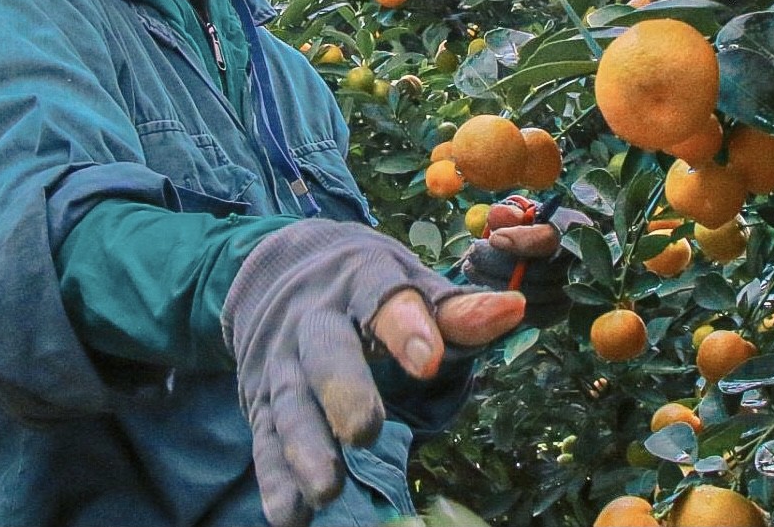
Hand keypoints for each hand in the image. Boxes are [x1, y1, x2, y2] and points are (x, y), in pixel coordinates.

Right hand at [221, 219, 527, 526]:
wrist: (276, 271)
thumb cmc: (364, 286)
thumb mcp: (406, 281)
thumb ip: (455, 309)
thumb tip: (513, 310)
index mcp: (358, 281)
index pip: (382, 297)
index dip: (405, 327)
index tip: (430, 360)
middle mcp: (313, 319)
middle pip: (325, 350)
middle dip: (342, 389)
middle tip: (364, 431)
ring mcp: (281, 361)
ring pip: (289, 402)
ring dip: (304, 448)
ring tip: (325, 490)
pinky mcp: (260, 399)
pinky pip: (265, 439)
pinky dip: (275, 478)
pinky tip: (290, 515)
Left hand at [456, 195, 591, 326]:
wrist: (540, 248)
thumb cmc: (526, 225)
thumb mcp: (518, 211)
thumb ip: (508, 213)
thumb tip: (498, 217)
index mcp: (570, 228)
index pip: (550, 237)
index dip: (522, 240)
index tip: (494, 239)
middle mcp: (577, 261)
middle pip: (540, 271)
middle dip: (499, 264)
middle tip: (471, 255)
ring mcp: (571, 289)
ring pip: (533, 296)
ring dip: (496, 285)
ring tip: (472, 269)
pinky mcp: (559, 311)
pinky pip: (531, 315)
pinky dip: (506, 305)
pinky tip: (486, 288)